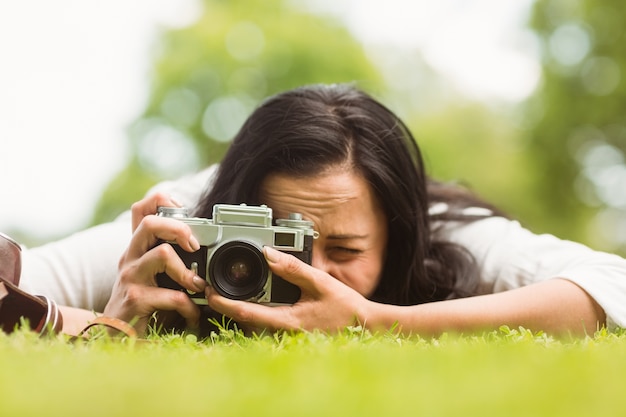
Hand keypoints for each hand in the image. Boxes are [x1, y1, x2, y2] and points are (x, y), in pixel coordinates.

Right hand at [103, 193, 205, 334]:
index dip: (161, 201)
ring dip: (188, 272)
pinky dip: (189, 307)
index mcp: (137, 249)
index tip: (184, 211)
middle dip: (179, 228)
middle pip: (150, 223)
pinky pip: (172, 295)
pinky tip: (192, 316)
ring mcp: (130, 277)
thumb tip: (200, 246)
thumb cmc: (141, 306)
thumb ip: (169, 260)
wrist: (115, 340)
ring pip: (163, 254)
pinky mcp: (135, 300)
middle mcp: (130, 258)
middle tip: (194, 246)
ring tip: (198, 287)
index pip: (140, 210)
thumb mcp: (153, 277)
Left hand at [205, 246, 371, 332]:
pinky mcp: (292, 330)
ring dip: (237, 308)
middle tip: (208, 288)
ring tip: (222, 290)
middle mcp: (283, 331)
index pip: (247, 313)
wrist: (366, 327)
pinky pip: (267, 321)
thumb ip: (294, 269)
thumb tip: (269, 254)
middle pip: (244, 321)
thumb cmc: (346, 308)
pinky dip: (254, 310)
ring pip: (254, 323)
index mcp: (288, 321)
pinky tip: (251, 298)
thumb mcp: (321, 283)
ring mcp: (287, 333)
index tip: (209, 292)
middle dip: (224, 305)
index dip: (224, 303)